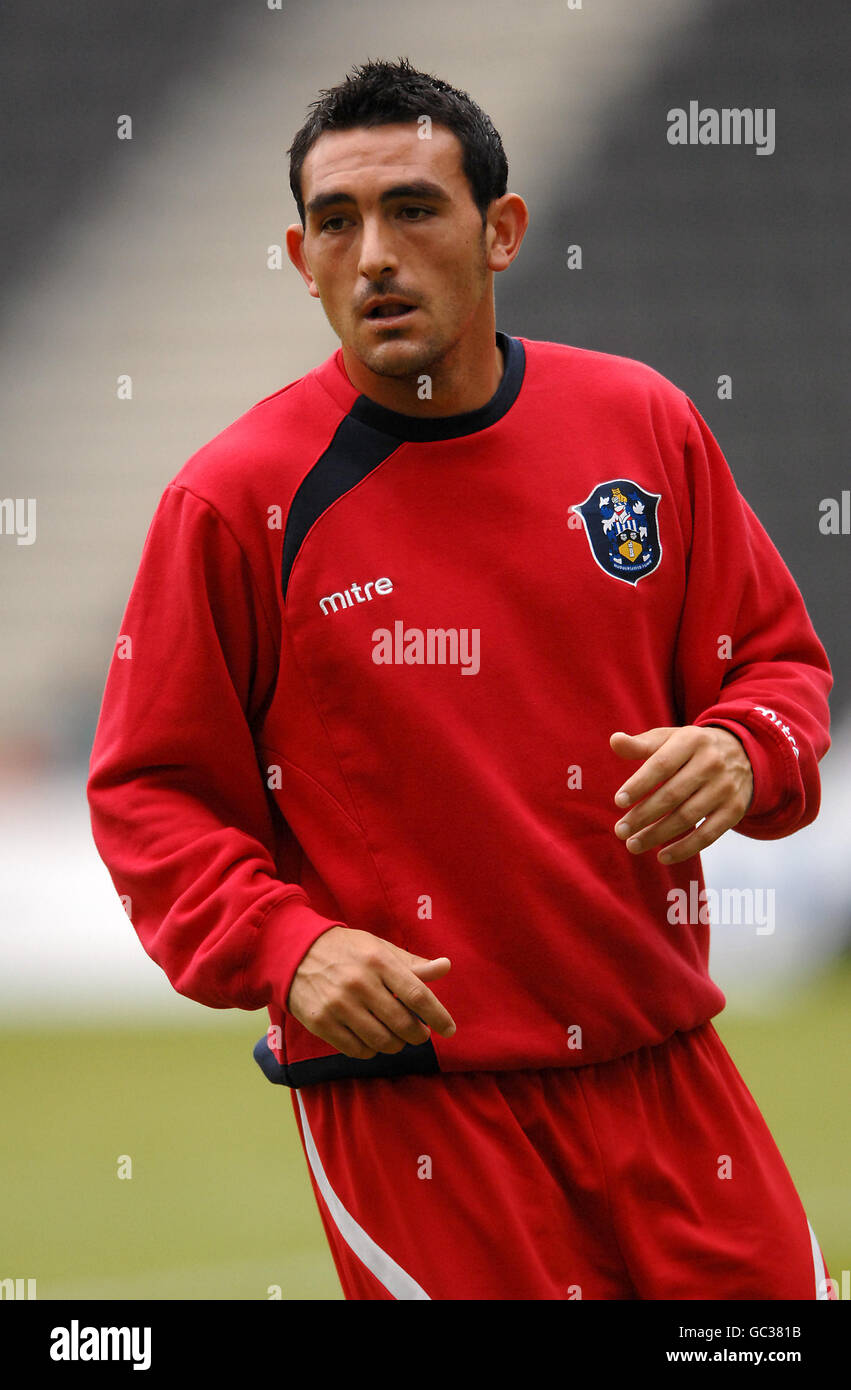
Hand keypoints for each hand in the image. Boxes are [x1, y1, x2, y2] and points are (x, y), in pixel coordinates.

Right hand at [287, 925, 455, 1059]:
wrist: (295, 952)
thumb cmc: (346, 950)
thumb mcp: (379, 948)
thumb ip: (412, 963)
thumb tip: (446, 967)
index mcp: (378, 961)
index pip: (417, 994)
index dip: (437, 1016)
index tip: (449, 1029)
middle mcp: (359, 983)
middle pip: (402, 1023)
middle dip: (417, 1034)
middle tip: (419, 1034)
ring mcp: (339, 1005)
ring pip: (382, 1041)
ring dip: (396, 1044)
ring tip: (396, 1037)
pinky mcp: (321, 1022)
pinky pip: (357, 1050)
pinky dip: (371, 1050)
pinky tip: (371, 1040)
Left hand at [609, 725, 753, 864]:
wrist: (744, 753)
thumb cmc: (692, 748)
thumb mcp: (670, 738)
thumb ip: (641, 744)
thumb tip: (615, 741)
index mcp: (691, 741)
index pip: (662, 764)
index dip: (639, 784)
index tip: (618, 801)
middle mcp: (711, 763)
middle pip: (672, 794)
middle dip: (643, 815)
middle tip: (620, 831)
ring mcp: (725, 788)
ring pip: (687, 817)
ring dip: (657, 834)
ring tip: (633, 845)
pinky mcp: (735, 810)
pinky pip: (708, 835)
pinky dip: (685, 849)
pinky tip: (662, 856)